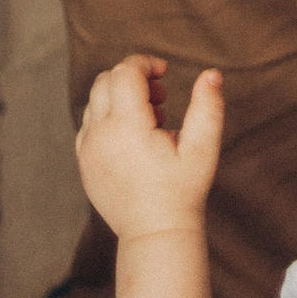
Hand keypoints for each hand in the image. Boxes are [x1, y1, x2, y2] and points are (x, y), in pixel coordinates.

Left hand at [76, 53, 224, 242]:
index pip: (126, 72)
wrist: (155, 234)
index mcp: (127, 125)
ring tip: (150, 121)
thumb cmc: (182, 192)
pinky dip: (106, 116)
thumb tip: (212, 73)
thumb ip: (208, 108)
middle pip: (107, 79)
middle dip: (133, 77)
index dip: (145, 63)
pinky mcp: (83, 161)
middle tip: (160, 98)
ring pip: (95, 100)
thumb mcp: (202, 149)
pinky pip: (88, 123)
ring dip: (119, 97)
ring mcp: (88, 147)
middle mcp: (101, 132)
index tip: (164, 72)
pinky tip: (131, 137)